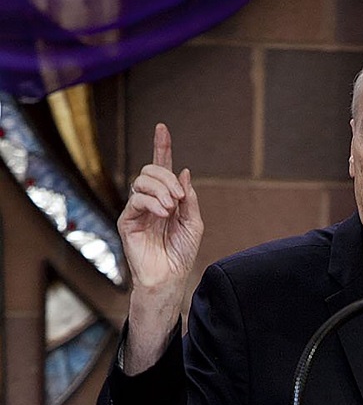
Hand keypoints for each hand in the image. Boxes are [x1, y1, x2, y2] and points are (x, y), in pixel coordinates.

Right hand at [119, 123, 202, 290]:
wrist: (170, 277)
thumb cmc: (181, 253)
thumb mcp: (194, 223)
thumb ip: (190, 198)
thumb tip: (183, 171)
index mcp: (167, 198)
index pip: (162, 168)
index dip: (162, 147)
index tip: (162, 128)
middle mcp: (150, 200)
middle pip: (151, 170)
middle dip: (166, 177)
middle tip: (180, 198)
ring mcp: (137, 209)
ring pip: (142, 181)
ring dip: (162, 190)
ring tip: (172, 208)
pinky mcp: (127, 221)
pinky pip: (136, 199)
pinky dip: (152, 202)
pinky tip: (163, 213)